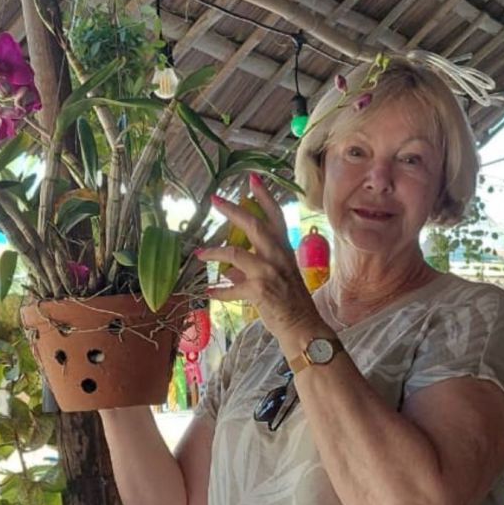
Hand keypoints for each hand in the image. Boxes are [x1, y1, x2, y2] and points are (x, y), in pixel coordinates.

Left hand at [195, 174, 319, 341]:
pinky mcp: (259, 290)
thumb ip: (251, 270)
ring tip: (199, 254)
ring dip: (214, 252)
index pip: (275, 216)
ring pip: (236, 253)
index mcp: (284, 250)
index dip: (264, 196)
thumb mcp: (277, 278)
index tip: (251, 178)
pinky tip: (208, 292)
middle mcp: (278, 256)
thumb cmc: (290, 303)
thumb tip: (228, 270)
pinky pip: (231, 288)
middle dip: (233, 210)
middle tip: (215, 199)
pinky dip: (219, 291)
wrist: (303, 327)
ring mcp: (269, 272)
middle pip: (254, 225)